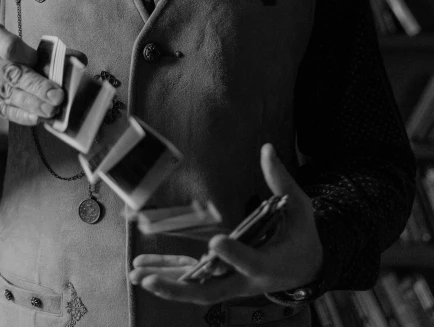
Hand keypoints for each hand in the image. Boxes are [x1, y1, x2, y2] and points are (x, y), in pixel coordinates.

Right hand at [0, 20, 64, 125]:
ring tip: (52, 110)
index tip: (40, 63)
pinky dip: (20, 114)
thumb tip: (78, 59)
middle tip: (58, 96)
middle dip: (37, 86)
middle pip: (10, 72)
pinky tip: (36, 118)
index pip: (8, 45)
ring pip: (6, 92)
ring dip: (32, 103)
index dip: (27, 56)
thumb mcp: (3, 39)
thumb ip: (35, 48)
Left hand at [129, 143, 322, 305]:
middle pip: (210, 291)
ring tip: (136, 274)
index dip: (232, 254)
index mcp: (268, 264)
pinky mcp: (221, 279)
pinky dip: (169, 273)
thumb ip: (281, 180)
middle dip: (178, 287)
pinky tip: (143, 268)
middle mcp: (245, 281)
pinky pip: (192, 279)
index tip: (215, 241)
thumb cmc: (302, 236)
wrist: (304, 269)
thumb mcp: (299, 207)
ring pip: (195, 290)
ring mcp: (230, 284)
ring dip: (166, 283)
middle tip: (150, 279)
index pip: (248, 261)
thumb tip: (267, 148)